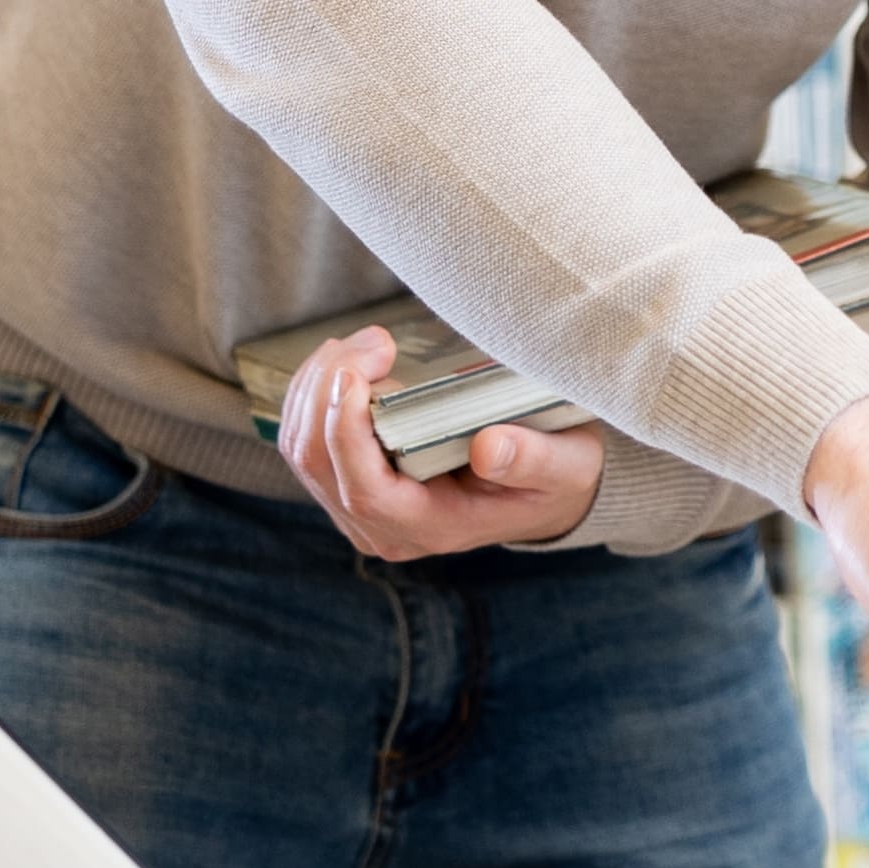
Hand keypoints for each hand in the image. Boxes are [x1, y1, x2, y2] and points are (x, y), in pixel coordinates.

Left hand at [272, 323, 608, 558]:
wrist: (547, 491)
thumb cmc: (557, 474)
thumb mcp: (566, 466)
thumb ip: (532, 460)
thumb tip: (488, 447)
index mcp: (431, 527)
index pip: (363, 490)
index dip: (345, 432)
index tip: (355, 374)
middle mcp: (384, 527)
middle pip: (319, 463)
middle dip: (328, 391)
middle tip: (375, 340)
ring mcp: (361, 509)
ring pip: (303, 449)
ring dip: (317, 387)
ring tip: (364, 344)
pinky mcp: (350, 482)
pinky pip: (308, 441)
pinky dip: (315, 394)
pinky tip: (347, 363)